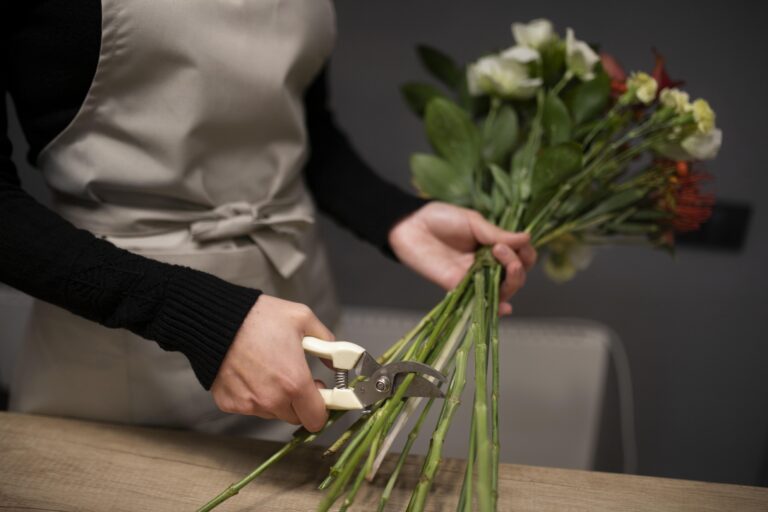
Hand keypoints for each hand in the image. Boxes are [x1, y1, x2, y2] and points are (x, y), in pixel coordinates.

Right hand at [211, 295, 331, 431]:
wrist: (215, 319)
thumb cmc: (257, 317)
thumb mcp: (302, 319)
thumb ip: (327, 342)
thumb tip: (336, 360)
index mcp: (294, 382)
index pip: (317, 419)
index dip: (322, 407)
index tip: (321, 395)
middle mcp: (271, 400)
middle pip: (296, 417)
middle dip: (300, 401)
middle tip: (295, 377)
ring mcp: (249, 404)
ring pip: (273, 412)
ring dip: (276, 398)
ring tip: (270, 368)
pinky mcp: (230, 403)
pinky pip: (250, 406)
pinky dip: (254, 394)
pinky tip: (250, 372)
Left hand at [388, 202, 536, 314]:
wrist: (410, 225)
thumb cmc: (440, 219)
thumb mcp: (473, 222)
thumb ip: (497, 233)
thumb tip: (527, 238)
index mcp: (493, 248)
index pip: (521, 258)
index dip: (526, 254)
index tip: (518, 243)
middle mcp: (486, 266)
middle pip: (515, 277)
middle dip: (518, 267)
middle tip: (501, 250)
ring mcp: (473, 278)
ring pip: (503, 290)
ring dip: (511, 281)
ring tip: (502, 262)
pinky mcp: (457, 287)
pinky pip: (479, 300)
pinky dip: (495, 306)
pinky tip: (505, 306)